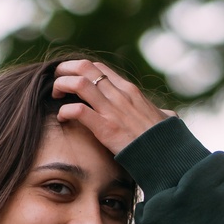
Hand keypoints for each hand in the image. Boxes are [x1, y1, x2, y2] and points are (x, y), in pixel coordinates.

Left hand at [52, 59, 172, 153]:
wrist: (167, 155)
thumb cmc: (166, 140)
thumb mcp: (165, 119)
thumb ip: (162, 114)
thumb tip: (168, 116)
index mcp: (130, 90)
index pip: (99, 68)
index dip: (80, 70)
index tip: (71, 80)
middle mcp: (119, 95)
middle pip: (85, 68)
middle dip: (65, 71)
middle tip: (56, 82)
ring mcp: (112, 110)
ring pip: (79, 83)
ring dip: (62, 86)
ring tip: (55, 96)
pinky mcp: (106, 128)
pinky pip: (78, 111)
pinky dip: (65, 111)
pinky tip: (62, 117)